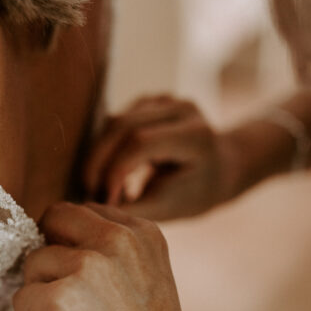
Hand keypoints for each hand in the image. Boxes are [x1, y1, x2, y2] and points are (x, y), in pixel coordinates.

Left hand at [14, 202, 208, 310]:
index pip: (79, 214)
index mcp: (140, 232)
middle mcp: (114, 239)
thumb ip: (110, 251)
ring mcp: (85, 267)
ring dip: (43, 297)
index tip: (97, 288)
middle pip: (51, 221)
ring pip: (32, 265)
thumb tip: (52, 240)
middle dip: (52, 257)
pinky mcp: (56, 301)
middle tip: (76, 302)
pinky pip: (21, 300)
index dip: (74, 249)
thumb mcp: (146, 278)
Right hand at [82, 95, 239, 220]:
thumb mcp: (170, 208)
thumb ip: (133, 209)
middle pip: (123, 125)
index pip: (141, 142)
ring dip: (98, 154)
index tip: (104, 199)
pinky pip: (117, 120)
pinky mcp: (151, 101)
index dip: (114, 170)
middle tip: (89, 190)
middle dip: (99, 161)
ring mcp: (166, 100)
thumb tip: (93, 208)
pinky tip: (106, 170)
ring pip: (115, 120)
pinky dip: (105, 146)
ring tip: (96, 184)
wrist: (221, 168)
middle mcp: (182, 109)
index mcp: (196, 134)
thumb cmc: (197, 193)